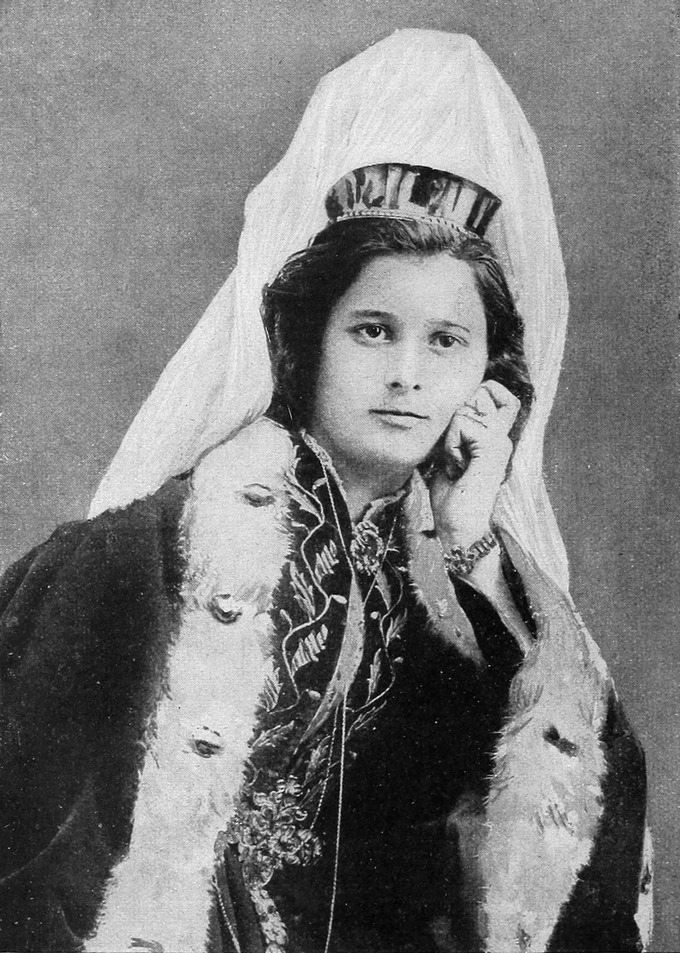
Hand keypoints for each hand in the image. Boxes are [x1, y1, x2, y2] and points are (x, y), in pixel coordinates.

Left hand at [429, 381, 520, 547]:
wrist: (461, 532)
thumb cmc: (453, 501)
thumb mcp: (451, 458)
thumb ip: (457, 432)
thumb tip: (454, 406)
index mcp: (497, 440)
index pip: (500, 395)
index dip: (479, 396)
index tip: (463, 429)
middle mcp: (504, 438)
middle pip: (484, 391)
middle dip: (457, 418)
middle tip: (457, 455)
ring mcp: (501, 442)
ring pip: (466, 410)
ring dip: (450, 438)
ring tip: (457, 466)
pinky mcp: (493, 448)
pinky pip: (462, 423)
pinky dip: (450, 445)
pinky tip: (458, 469)